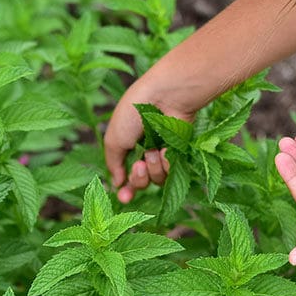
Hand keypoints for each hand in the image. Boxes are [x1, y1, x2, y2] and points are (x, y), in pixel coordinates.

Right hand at [103, 80, 195, 202]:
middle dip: (139, 179)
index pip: (127, 174)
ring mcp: (165, 151)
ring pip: (158, 179)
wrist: (164, 96)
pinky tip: (165, 150)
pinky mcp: (181, 151)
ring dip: (153, 169)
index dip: (126, 190)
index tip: (123, 199)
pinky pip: (173, 170)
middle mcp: (147, 150)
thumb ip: (113, 164)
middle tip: (140, 166)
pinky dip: (167, 163)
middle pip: (143, 182)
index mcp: (130, 145)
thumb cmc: (135, 112)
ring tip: (153, 151)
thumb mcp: (114, 139)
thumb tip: (117, 183)